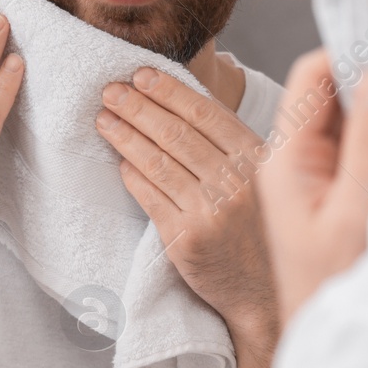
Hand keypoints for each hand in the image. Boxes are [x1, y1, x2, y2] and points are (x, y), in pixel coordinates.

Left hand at [95, 67, 276, 339]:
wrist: (261, 293)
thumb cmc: (259, 229)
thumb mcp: (264, 179)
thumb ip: (233, 145)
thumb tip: (184, 101)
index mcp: (258, 158)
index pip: (206, 113)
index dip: (169, 91)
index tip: (141, 75)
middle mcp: (237, 181)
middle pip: (177, 132)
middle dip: (138, 106)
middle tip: (110, 90)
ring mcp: (211, 210)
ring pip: (158, 161)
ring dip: (125, 135)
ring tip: (104, 119)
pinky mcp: (186, 239)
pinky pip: (150, 196)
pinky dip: (132, 175)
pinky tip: (119, 161)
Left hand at [255, 51, 367, 323]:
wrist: (333, 349)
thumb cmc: (336, 293)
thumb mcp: (354, 216)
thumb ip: (367, 146)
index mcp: (288, 160)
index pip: (311, 77)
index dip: (349, 51)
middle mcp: (298, 163)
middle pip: (328, 92)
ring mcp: (318, 180)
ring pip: (348, 118)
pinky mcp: (340, 198)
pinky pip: (362, 149)